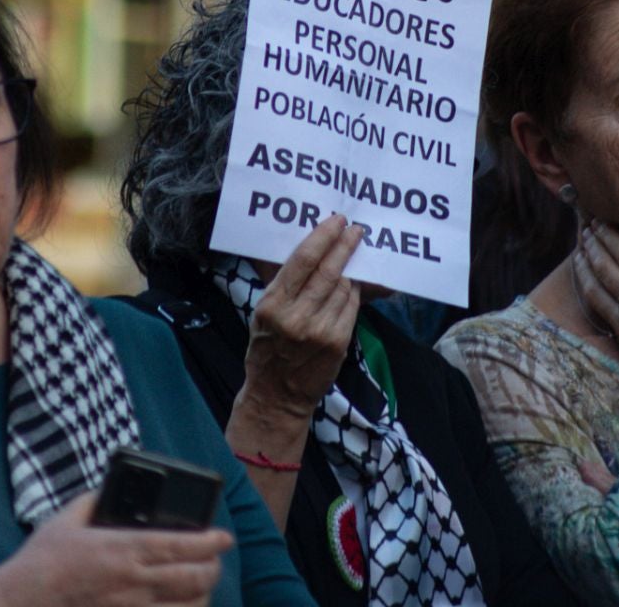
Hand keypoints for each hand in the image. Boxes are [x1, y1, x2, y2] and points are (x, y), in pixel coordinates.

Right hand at [0, 493, 231, 606]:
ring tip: (202, 586)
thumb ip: (94, 501)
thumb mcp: (65, 519)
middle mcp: (133, 583)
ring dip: (202, 596)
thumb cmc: (41, 563)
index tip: (224, 536)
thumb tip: (112, 491)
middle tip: (216, 560)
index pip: (180, 544)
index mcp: (121, 549)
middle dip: (213, 568)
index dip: (210, 540)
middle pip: (194, 578)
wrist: (19, 604)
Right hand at [239, 214, 364, 424]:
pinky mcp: (338, 343)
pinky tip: (350, 286)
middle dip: (344, 246)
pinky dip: (352, 293)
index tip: (336, 222)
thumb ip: (282, 284)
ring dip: (349, 269)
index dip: (322, 238)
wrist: (277, 396)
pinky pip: (350, 307)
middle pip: (328, 270)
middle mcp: (297, 317)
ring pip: (343, 287)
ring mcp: (320, 331)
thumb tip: (302, 249)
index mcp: (273, 305)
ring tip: (351, 257)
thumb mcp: (262, 313)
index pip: (302, 262)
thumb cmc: (266, 350)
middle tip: (356, 230)